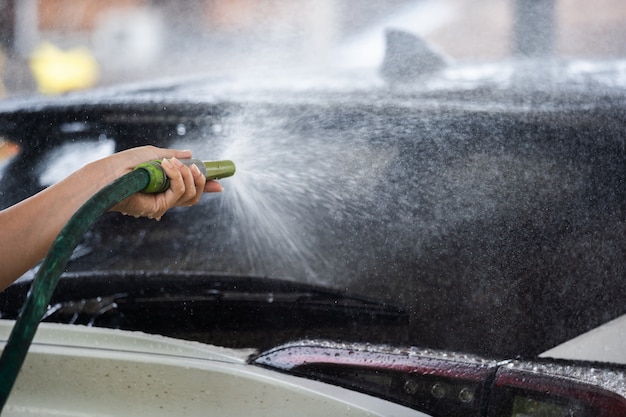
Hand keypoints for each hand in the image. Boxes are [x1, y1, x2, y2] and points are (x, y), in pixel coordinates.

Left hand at [108, 146, 222, 219]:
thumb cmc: (126, 163)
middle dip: (202, 181)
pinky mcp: (160, 206)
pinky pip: (179, 193)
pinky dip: (177, 177)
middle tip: (196, 169)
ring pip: (191, 195)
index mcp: (165, 187)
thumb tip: (191, 154)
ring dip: (187, 176)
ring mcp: (163, 204)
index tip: (220, 182)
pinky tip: (167, 167)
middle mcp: (166, 198)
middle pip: (195, 196)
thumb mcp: (154, 154)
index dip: (206, 187)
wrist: (110, 173)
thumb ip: (174, 156)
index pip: (190, 189)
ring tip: (172, 163)